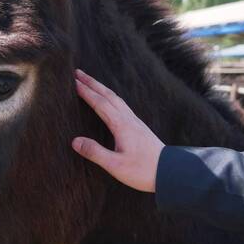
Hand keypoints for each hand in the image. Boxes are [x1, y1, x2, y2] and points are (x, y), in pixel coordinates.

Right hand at [72, 69, 164, 192]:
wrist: (171, 171)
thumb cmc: (143, 171)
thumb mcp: (115, 165)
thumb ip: (95, 152)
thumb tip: (75, 141)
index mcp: (121, 125)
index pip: (100, 103)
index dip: (86, 92)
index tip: (73, 82)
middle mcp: (128, 119)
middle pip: (108, 95)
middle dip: (92, 83)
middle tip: (78, 73)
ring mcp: (135, 121)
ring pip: (116, 98)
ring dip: (101, 88)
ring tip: (90, 82)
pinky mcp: (139, 127)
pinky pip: (121, 105)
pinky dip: (111, 97)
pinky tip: (110, 100)